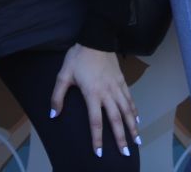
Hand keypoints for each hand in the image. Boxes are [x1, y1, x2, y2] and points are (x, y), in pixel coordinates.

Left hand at [50, 43, 137, 158]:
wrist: (96, 38)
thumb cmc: (78, 57)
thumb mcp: (63, 75)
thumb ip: (57, 96)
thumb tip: (53, 115)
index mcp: (93, 94)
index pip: (95, 121)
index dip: (97, 138)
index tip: (99, 153)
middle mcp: (108, 93)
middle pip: (116, 119)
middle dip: (121, 138)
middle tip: (125, 153)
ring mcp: (117, 87)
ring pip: (127, 110)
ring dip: (132, 127)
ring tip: (137, 141)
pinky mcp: (122, 81)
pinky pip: (130, 99)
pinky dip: (134, 110)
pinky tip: (137, 119)